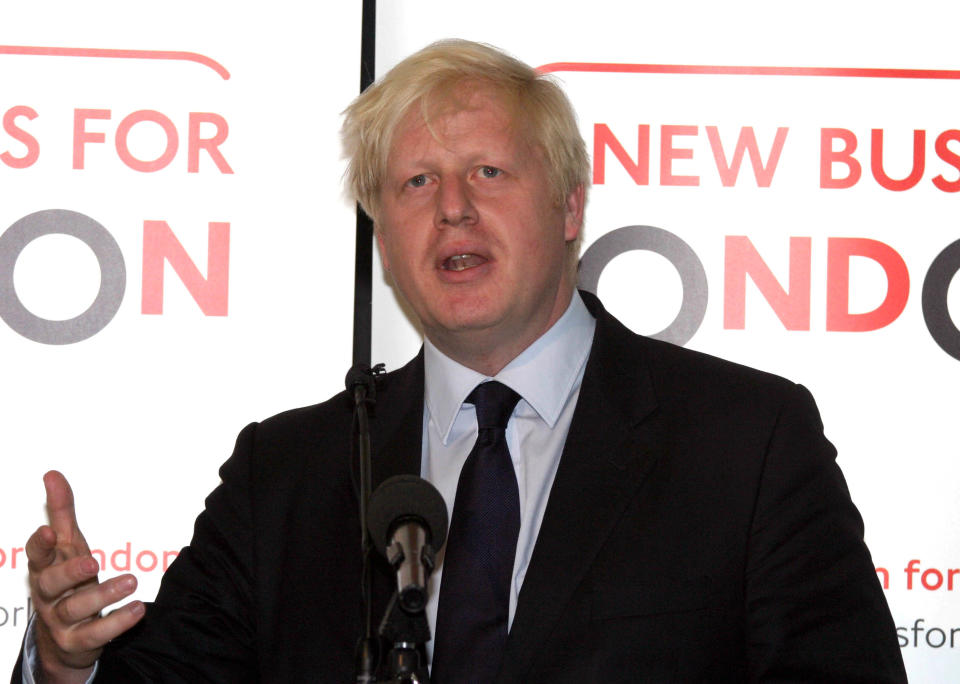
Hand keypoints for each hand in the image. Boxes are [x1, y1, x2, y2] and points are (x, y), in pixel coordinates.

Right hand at [26, 471, 145, 682]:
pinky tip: (137, 610)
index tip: (48, 532)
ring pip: (75, 609)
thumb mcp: (66, 545)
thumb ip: (61, 512)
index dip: (39, 546)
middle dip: (69, 573)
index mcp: (44, 569)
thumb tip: (52, 474)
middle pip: (49, 584)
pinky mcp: (79, 642)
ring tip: (131, 582)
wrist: (63, 637)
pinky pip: (96, 634)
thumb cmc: (66, 581)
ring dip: (102, 595)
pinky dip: (116, 623)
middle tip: (93, 563)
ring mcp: (61, 621)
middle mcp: (48, 596)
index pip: (36, 556)